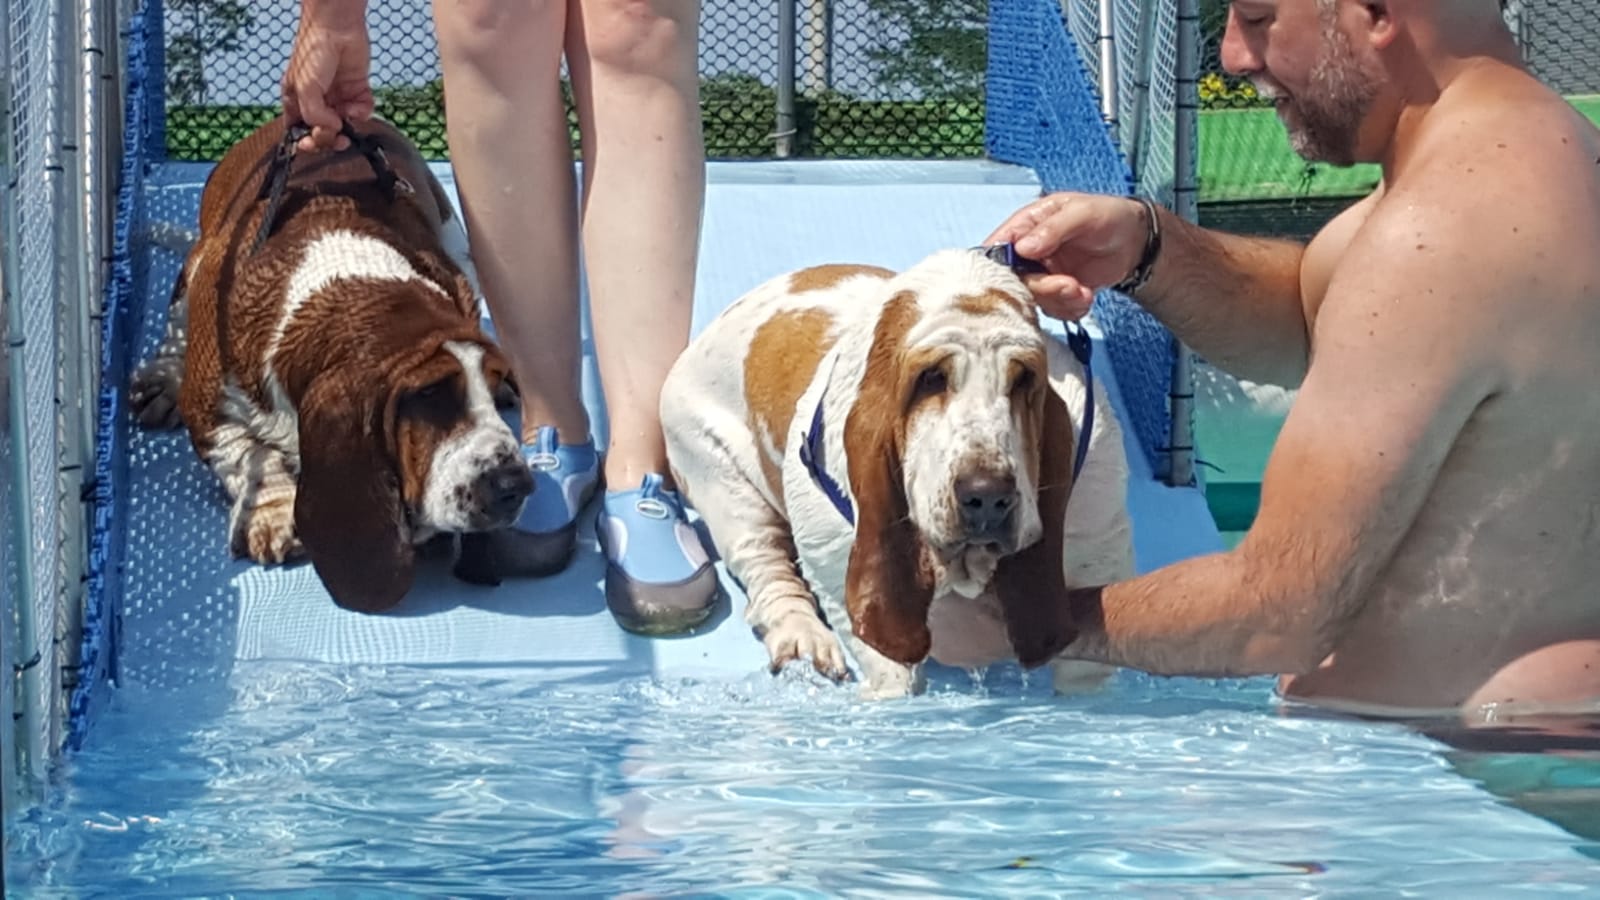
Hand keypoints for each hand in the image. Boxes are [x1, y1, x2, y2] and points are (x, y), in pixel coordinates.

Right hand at [281, 1, 373, 152]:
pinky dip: (362, 113)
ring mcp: (338, 97)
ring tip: (348, 116)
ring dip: (348, 127)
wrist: (337, 28)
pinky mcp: (357, 91)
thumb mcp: (304, 87)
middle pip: (323, 133)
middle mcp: (317, 102)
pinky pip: (362, 113)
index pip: (299, 130)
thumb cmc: (313, 53)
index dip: (305, 141)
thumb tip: (332, 129)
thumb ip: (314, 115)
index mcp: (296, 101)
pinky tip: (359, 106)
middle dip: (329, 138)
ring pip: (344, 126)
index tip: (310, 143)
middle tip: (335, 135)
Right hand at [985, 192, 1151, 320]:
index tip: (1021, 277)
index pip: (996, 247)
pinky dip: (1070, 310)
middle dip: (1042, 288)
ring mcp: (1042, 275)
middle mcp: (1028, 252)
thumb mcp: (1082, 213)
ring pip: (1034, 300)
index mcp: (1026, 225)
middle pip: (1014, 280)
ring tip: (1083, 291)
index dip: (1000, 266)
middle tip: (1069, 285)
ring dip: (1060, 301)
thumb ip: (1052, 228)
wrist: (1136, 241)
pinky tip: (1086, 297)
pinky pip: (1053, 311)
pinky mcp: (1057, 293)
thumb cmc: (1109, 215)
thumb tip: (1023, 248)